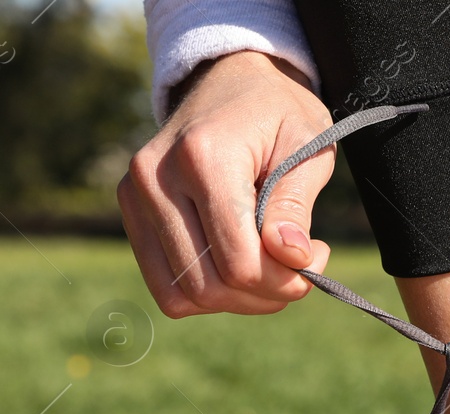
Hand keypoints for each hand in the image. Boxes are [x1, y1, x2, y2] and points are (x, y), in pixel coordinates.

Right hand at [117, 51, 334, 317]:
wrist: (231, 78)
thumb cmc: (279, 113)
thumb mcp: (307, 147)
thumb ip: (296, 205)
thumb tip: (290, 259)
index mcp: (202, 158)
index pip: (239, 262)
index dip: (286, 281)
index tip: (318, 254)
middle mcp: (155, 178)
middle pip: (210, 286)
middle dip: (267, 294)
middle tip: (301, 265)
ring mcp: (134, 196)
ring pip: (184, 295)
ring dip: (239, 300)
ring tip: (272, 265)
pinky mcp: (131, 211)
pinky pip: (167, 287)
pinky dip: (208, 291)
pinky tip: (239, 264)